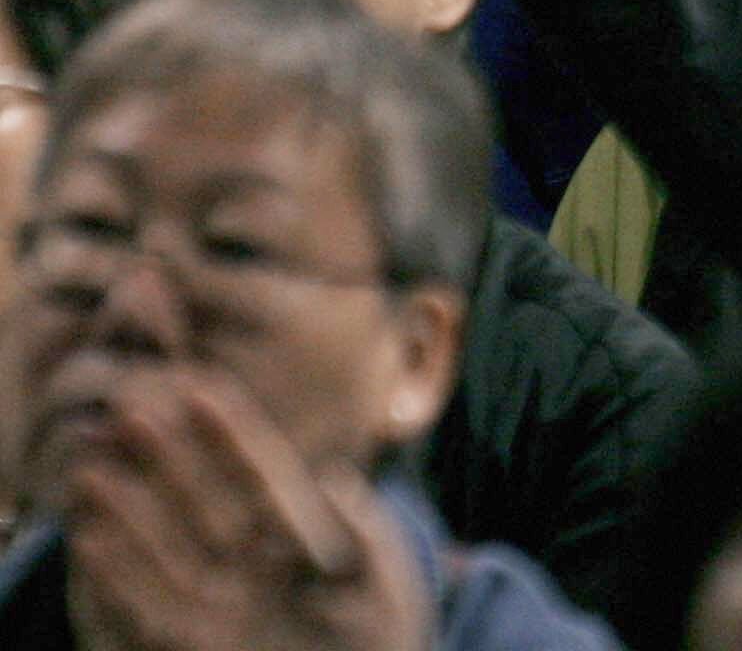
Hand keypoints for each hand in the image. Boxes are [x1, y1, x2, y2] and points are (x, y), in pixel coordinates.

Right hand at [63, 369, 428, 650]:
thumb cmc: (379, 635)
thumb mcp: (379, 581)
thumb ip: (359, 534)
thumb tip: (334, 482)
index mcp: (300, 538)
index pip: (262, 476)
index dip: (232, 434)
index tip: (201, 390)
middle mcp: (254, 566)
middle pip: (205, 502)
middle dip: (170, 461)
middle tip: (130, 412)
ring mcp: (221, 607)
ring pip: (166, 548)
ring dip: (128, 512)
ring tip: (89, 471)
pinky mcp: (192, 649)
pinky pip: (146, 611)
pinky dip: (118, 580)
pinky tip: (89, 543)